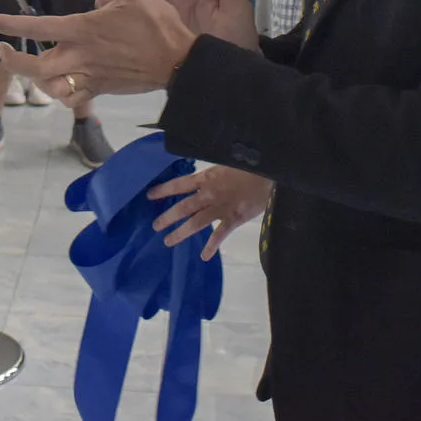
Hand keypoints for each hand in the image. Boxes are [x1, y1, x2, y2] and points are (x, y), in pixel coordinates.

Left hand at [0, 0, 197, 99]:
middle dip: (12, 60)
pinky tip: (60, 85)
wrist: (178, 62)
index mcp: (83, 30)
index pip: (37, 27)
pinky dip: (61, 95)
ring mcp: (89, 76)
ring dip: (35, 79)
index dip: (9, 24)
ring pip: (49, 87)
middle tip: (2, 50)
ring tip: (30, 67)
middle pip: (34, 67)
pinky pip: (72, 99)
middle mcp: (80, 56)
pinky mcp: (101, 89)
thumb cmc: (157, 26)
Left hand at [148, 165, 271, 259]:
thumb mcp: (227, 163)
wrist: (271, 172)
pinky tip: (204, 256)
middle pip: (183, 207)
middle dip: (167, 217)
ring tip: (168, 241)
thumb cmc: (250, 166)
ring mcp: (220, 208)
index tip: (150, 196)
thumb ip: (212, 173)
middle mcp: (209, 194)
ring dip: (181, 233)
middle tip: (155, 226)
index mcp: (206, 177)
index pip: (179, 184)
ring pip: (196, 223)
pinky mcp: (234, 218)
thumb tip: (201, 177)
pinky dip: (211, 246)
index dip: (163, 190)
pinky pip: (220, 235)